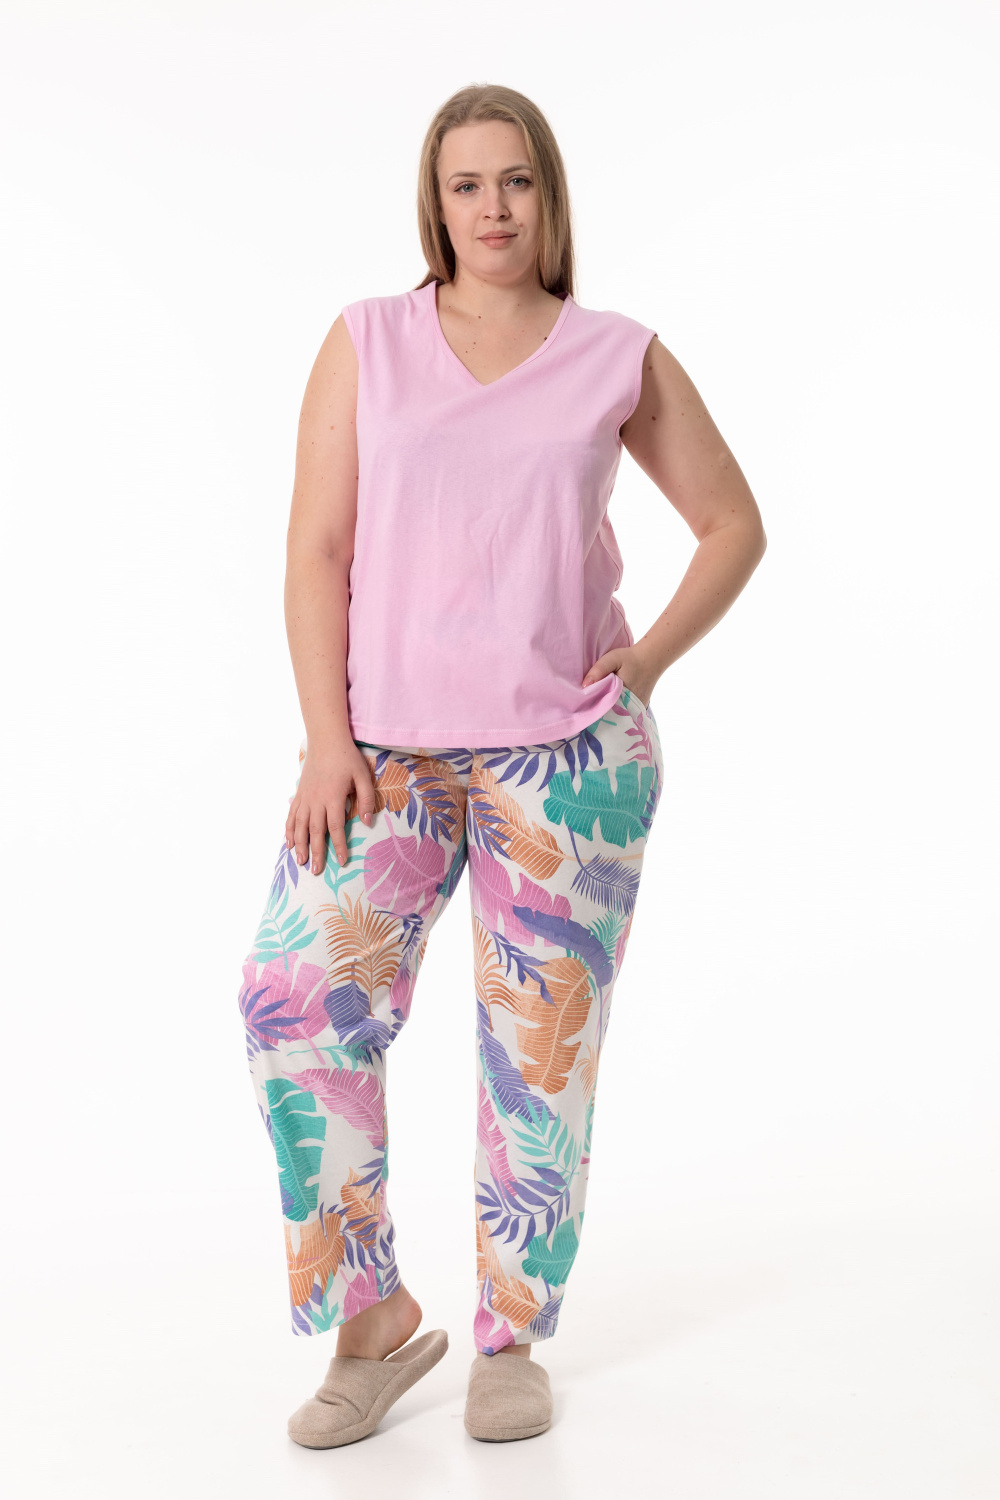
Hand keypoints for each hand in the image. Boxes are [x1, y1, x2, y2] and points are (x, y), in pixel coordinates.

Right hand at [285, 739, 376, 874]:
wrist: (326, 740)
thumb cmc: (347, 758)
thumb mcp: (363, 776)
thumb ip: (366, 799)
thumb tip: (368, 822)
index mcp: (333, 797)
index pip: (335, 827)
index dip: (338, 846)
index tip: (342, 861)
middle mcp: (316, 800)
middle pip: (314, 831)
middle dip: (316, 852)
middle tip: (316, 871)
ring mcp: (305, 797)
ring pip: (299, 826)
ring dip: (299, 845)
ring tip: (301, 862)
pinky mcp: (299, 793)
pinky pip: (291, 815)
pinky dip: (289, 830)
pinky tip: (289, 843)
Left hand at [582, 645, 657, 709]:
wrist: (652, 658)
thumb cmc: (630, 658)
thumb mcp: (612, 659)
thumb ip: (599, 670)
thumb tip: (584, 686)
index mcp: (621, 697)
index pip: (603, 711)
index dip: (592, 710)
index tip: (583, 708)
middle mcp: (631, 707)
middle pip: (610, 716)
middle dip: (599, 714)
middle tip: (587, 710)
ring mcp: (636, 710)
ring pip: (618, 716)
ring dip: (608, 713)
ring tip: (597, 708)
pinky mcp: (639, 709)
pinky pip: (625, 713)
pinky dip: (617, 711)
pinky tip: (610, 705)